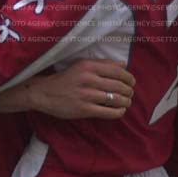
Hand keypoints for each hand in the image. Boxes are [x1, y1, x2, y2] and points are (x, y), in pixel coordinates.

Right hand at [0, 59, 135, 119]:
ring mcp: (87, 95)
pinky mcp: (84, 109)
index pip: (117, 71)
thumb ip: (103, 64)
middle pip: (118, 85)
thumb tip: (123, 64)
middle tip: (131, 93)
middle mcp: (89, 79)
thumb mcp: (82, 65)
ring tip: (127, 102)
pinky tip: (120, 110)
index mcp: (89, 66)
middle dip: (129, 91)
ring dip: (126, 101)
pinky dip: (118, 112)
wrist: (45, 93)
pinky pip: (107, 112)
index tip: (132, 82)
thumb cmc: (66, 78)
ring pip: (115, 99)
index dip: (128, 78)